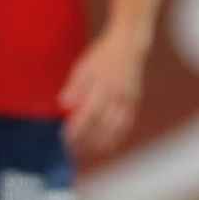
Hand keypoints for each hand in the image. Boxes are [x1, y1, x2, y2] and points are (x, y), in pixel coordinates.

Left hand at [58, 31, 146, 157]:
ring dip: (102, 143)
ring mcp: (128, 101)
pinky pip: (127, 124)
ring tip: (88, 153)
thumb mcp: (82, 67)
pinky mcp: (135, 102)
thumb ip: (74, 87)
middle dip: (87, 141)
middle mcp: (116, 97)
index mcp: (101, 88)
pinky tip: (108, 145)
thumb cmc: (101, 55)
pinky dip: (118, 137)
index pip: (86, 115)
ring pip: (116, 128)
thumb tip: (63, 105)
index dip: (76, 130)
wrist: (129, 45)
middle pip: (101, 126)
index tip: (64, 140)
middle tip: (72, 152)